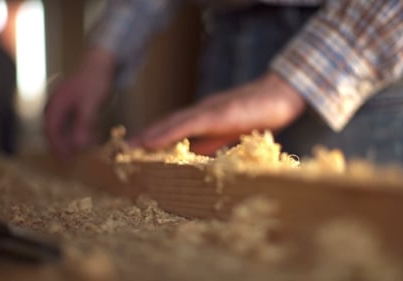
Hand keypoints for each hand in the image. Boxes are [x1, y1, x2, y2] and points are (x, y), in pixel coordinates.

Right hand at [45, 48, 114, 158]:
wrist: (103, 62)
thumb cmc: (96, 81)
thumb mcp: (91, 105)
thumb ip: (84, 125)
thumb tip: (79, 146)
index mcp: (56, 105)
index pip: (52, 131)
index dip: (57, 147)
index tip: (65, 160)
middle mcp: (56, 104)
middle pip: (55, 130)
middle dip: (62, 145)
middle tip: (71, 159)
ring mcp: (65, 102)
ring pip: (63, 126)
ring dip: (70, 139)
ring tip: (79, 151)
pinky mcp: (74, 102)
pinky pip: (71, 120)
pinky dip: (77, 130)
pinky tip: (87, 136)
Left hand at [130, 72, 305, 154]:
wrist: (280, 95)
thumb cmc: (259, 113)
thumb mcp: (230, 132)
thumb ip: (212, 141)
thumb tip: (194, 153)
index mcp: (204, 117)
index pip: (174, 127)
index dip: (154, 137)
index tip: (136, 150)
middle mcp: (201, 111)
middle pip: (167, 124)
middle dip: (144, 137)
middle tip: (121, 151)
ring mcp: (208, 111)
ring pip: (172, 123)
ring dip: (148, 136)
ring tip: (128, 148)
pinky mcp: (218, 113)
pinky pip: (187, 125)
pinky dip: (167, 133)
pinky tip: (151, 142)